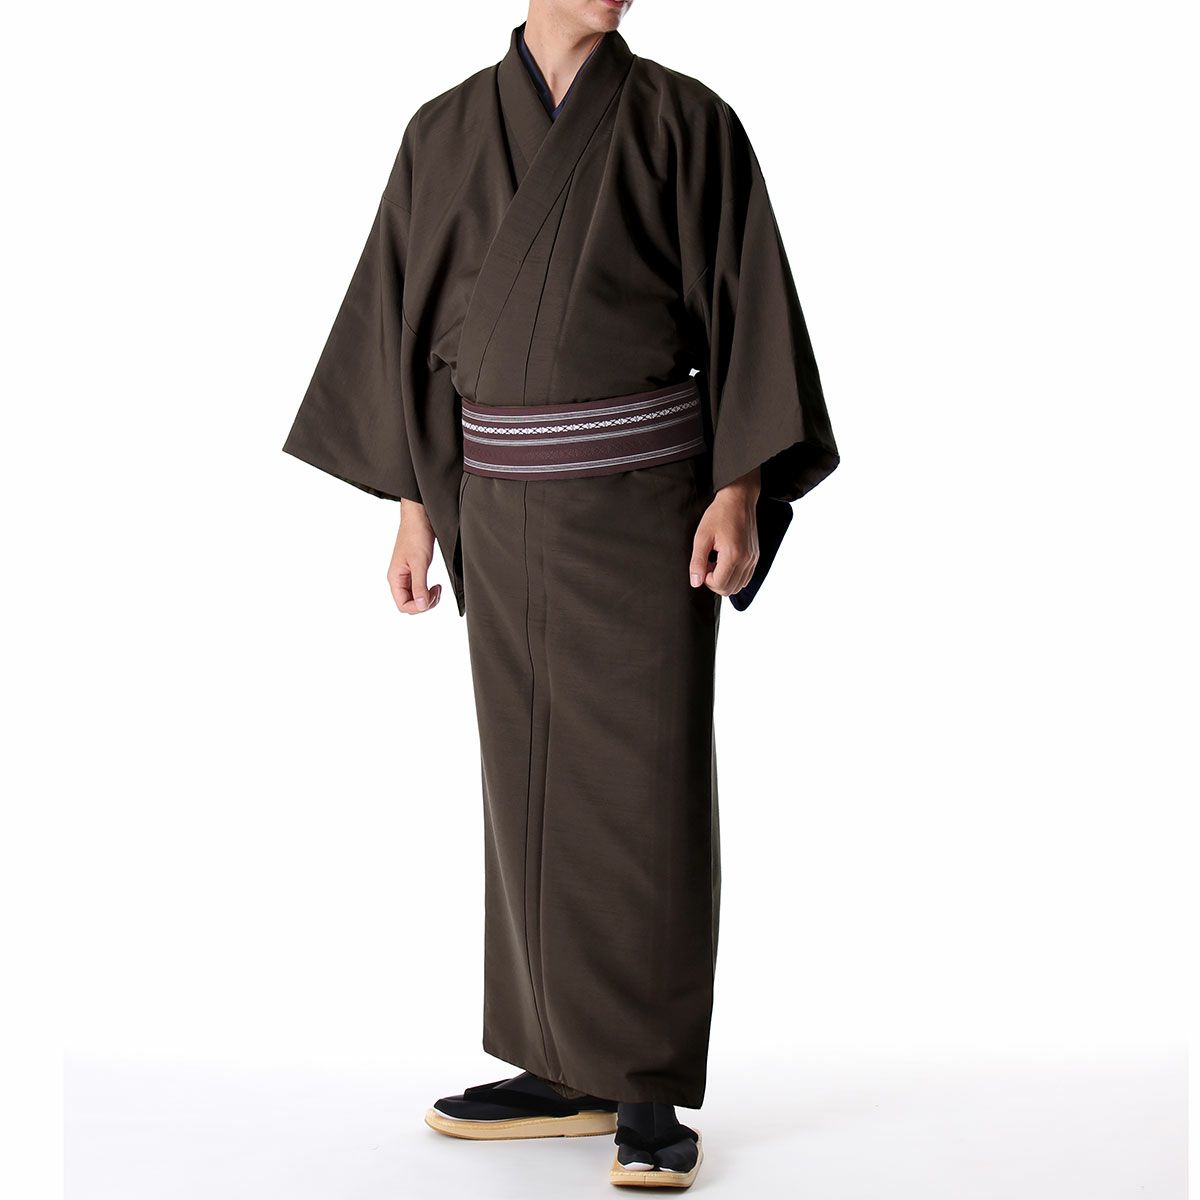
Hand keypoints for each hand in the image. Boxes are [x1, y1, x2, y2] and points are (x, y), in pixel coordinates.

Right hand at [388, 499, 441, 613]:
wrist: (420, 518)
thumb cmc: (416, 535)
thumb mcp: (419, 562)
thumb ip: (419, 585)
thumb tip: (420, 606)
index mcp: (395, 578)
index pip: (403, 605)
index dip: (418, 607)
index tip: (431, 596)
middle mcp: (398, 579)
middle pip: (409, 604)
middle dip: (424, 603)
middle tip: (436, 591)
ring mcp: (406, 576)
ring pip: (415, 598)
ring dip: (427, 598)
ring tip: (438, 589)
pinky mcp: (414, 571)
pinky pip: (419, 589)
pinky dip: (428, 591)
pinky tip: (436, 585)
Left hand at [689, 467, 760, 595]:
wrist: (738, 499)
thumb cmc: (719, 514)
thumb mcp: (702, 537)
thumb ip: (697, 562)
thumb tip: (695, 582)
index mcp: (733, 555)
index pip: (718, 585)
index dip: (705, 579)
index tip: (702, 564)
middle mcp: (746, 560)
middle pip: (729, 589)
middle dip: (714, 582)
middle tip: (708, 564)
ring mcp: (753, 559)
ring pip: (738, 586)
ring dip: (724, 580)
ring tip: (717, 562)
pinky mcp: (755, 557)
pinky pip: (745, 578)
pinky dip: (734, 576)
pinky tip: (726, 562)